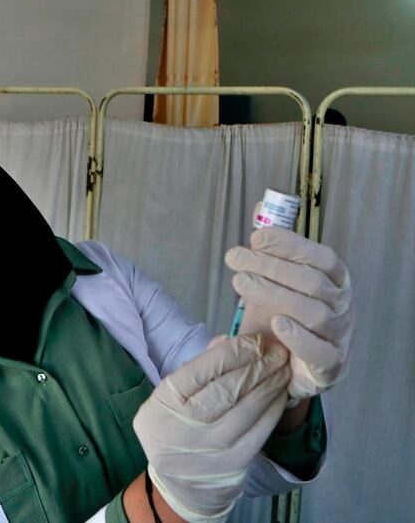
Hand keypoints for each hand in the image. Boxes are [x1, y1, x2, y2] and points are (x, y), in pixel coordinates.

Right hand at [133, 335, 290, 522]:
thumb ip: (197, 368)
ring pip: (249, 408)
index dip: (234, 351)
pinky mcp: (234, 463)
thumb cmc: (174, 427)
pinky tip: (280, 393)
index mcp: (165, 403)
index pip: (202, 369)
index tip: (254, 340)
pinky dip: (274, 408)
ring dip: (271, 383)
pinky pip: (261, 430)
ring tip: (283, 367)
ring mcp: (212, 447)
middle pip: (229, 387)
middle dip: (258, 364)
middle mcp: (186, 426)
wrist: (178, 484)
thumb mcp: (169, 397)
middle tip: (277, 350)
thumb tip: (228, 340)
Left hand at [226, 227, 353, 400]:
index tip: (256, 236)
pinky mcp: (331, 366)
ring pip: (315, 312)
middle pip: (312, 281)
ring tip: (241, 282)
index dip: (291, 244)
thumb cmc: (283, 320)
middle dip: (270, 266)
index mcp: (334, 282)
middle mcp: (342, 306)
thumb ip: (270, 249)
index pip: (321, 257)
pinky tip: (277, 323)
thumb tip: (261, 207)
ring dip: (274, 294)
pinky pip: (321, 352)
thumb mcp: (272, 282)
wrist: (287, 369)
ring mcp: (339, 337)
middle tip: (234, 259)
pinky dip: (299, 336)